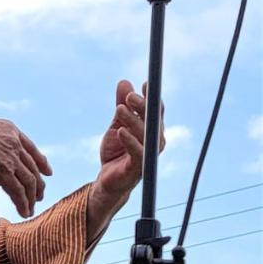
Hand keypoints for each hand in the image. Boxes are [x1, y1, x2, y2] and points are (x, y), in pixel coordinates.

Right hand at [0, 116, 52, 217]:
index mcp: (9, 129)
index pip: (31, 148)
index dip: (41, 162)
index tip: (48, 172)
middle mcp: (14, 143)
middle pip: (32, 168)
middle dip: (38, 184)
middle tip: (39, 196)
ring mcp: (11, 158)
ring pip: (28, 182)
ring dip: (31, 198)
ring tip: (30, 209)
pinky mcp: (4, 173)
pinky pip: (18, 192)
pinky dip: (23, 203)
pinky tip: (24, 212)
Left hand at [87, 80, 164, 235]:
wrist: (108, 180)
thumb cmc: (116, 152)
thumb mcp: (116, 124)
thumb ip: (122, 106)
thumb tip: (124, 82)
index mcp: (152, 130)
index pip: (155, 111)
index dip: (152, 98)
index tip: (146, 84)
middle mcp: (155, 141)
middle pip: (153, 121)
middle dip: (142, 107)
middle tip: (129, 96)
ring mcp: (148, 155)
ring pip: (145, 134)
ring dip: (132, 121)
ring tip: (118, 109)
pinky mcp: (138, 168)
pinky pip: (137, 153)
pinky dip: (129, 141)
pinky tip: (119, 131)